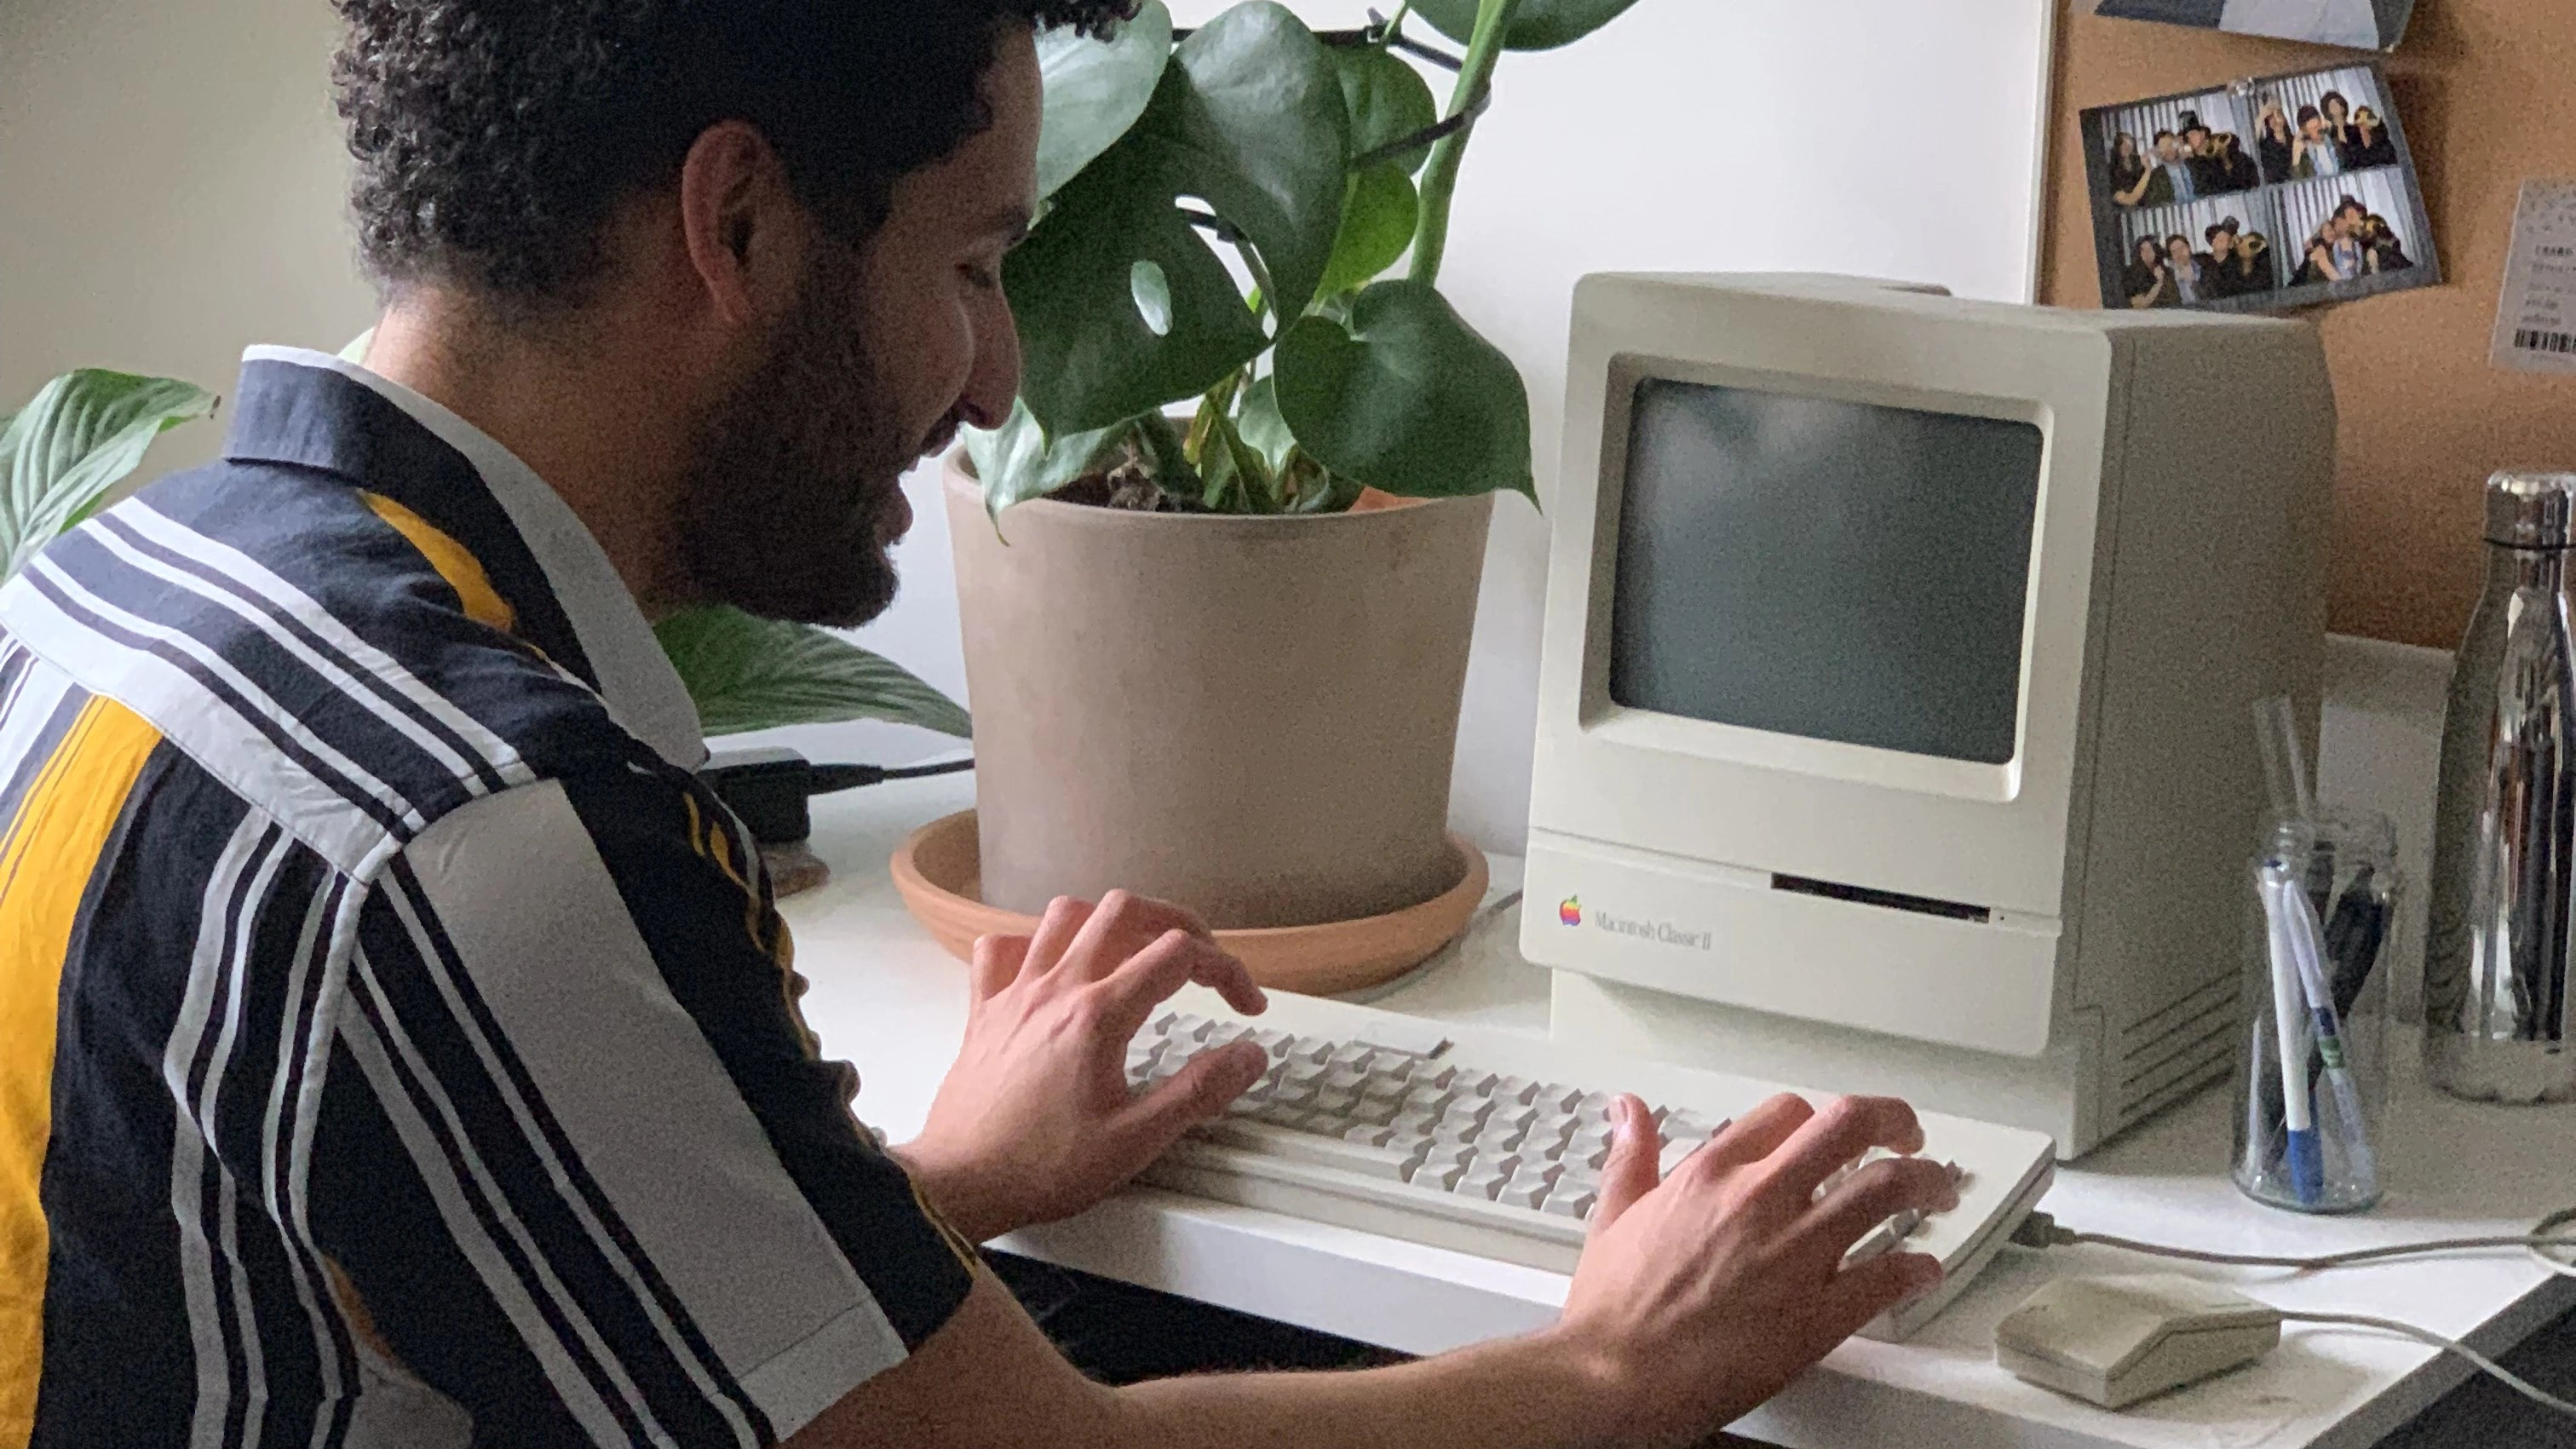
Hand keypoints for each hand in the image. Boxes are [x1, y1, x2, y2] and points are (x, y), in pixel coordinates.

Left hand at [898, 892, 1270, 1241]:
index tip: (1244, 1005)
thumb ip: (1199, 1092)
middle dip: (1176, 924)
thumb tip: (1248, 1056)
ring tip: (1136, 951)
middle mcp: (1055, 990)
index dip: (1227, 970)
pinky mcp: (985, 1011)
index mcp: (1098, 1015)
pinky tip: (1052, 966)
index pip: (1179, 955)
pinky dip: (1034, 943)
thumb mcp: (1136, 1140)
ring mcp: (1015, 994)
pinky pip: (1002, 947)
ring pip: (1065, 915)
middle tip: (1200, 961)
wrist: (959, 1184)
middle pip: (1125, 910)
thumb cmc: (1038, 1166)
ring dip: (1110, 921)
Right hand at [1546, 1093, 1959, 1446]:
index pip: (1790, 1112)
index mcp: (1714, 1173)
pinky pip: (1888, 1278)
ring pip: (1886, 1189)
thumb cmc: (1614, 1309)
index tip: (1835, 1133)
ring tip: (1937, 1191)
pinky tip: (1924, 1269)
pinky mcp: (1816, 1314)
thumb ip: (1633, 1155)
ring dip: (1925, 1184)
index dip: (1821, 1117)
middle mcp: (1760, 1201)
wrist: (1615, 1376)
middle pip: (1851, 1126)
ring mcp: (1794, 1255)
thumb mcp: (1614, 1214)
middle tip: (1908, 1138)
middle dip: (1894, 1123)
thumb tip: (1627, 1112)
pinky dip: (1918, 1270)